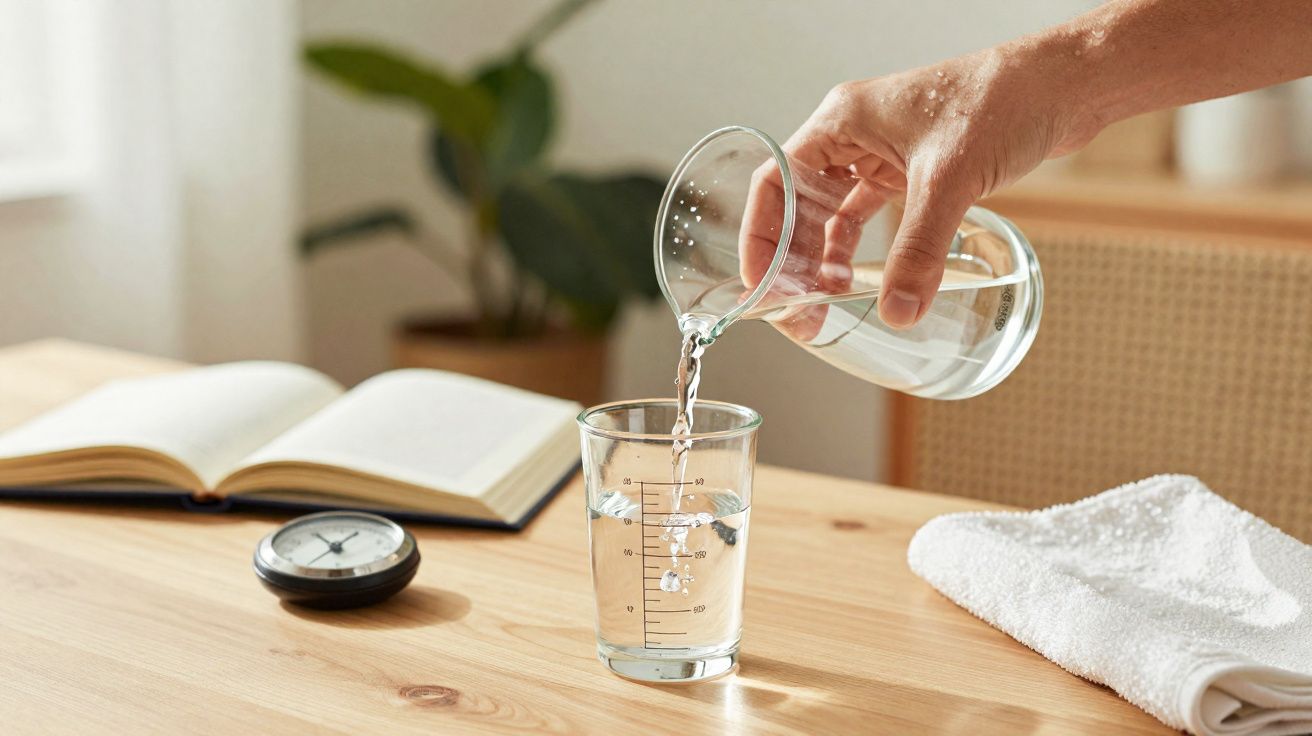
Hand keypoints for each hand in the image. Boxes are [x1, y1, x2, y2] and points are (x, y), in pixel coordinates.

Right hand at [742, 43, 1099, 328]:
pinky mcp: (911, 170)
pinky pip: (867, 216)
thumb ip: (919, 250)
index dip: (761, 238)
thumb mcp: (949, 181)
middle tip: (798, 313)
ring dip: (823, 260)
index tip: (761, 286)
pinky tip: (860, 281)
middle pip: (798, 205)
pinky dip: (859, 249)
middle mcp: (852, 135)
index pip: (774, 183)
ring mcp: (881, 152)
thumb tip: (897, 311)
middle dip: (793, 262)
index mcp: (841, 121)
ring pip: (831, 214)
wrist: (1064, 86)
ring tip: (824, 307)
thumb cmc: (1003, 100)